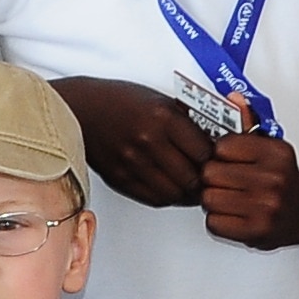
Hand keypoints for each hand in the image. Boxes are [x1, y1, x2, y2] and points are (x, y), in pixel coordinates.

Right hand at [64, 79, 214, 212]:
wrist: (80, 108)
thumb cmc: (119, 101)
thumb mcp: (159, 100)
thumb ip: (187, 122)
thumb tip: (215, 140)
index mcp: (163, 118)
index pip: (205, 152)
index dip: (216, 160)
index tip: (218, 160)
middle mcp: (149, 141)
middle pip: (192, 178)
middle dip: (204, 181)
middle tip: (208, 178)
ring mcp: (133, 163)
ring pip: (175, 194)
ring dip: (186, 193)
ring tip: (190, 185)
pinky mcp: (120, 178)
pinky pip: (154, 199)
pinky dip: (167, 197)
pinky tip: (170, 188)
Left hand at [196, 131, 298, 247]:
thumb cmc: (283, 183)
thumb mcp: (272, 153)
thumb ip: (248, 139)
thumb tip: (228, 124)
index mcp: (277, 153)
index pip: (221, 146)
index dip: (220, 155)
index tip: (228, 162)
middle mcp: (274, 178)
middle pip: (210, 172)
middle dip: (213, 179)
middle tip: (227, 184)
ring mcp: (266, 206)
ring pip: (208, 198)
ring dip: (214, 201)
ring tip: (230, 201)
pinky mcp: (257, 230)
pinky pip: (213, 222)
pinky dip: (218, 221)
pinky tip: (234, 216)